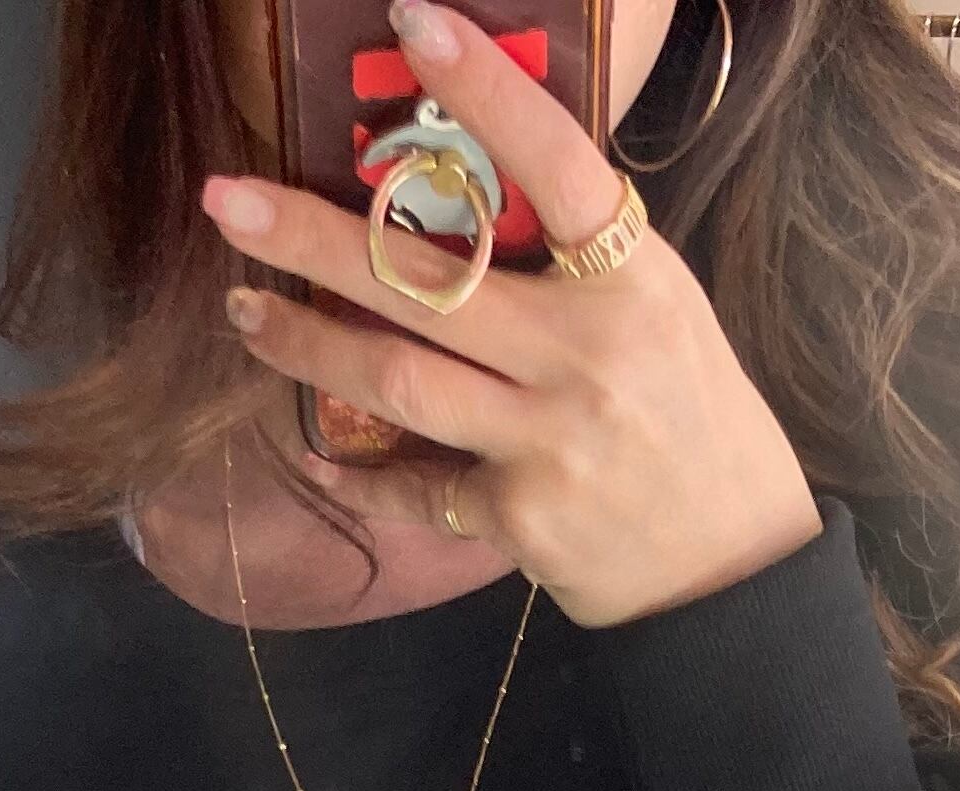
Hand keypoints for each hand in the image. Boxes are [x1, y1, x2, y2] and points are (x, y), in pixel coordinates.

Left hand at [202, 1, 818, 632]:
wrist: (731, 567)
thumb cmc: (690, 420)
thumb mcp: (660, 312)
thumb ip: (574, 261)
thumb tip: (465, 191)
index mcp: (633, 282)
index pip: (557, 165)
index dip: (487, 91)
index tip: (413, 21)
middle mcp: (588, 355)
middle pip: (431, 279)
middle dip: (314, 237)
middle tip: (228, 202)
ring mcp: (549, 442)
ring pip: (400, 381)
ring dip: (307, 345)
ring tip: (243, 309)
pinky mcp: (520, 520)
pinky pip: (418, 490)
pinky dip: (363, 477)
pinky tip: (320, 456)